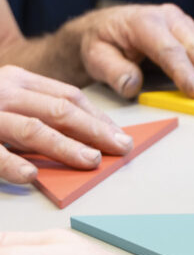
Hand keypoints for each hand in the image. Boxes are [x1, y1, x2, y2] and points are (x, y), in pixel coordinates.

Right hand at [0, 66, 132, 183]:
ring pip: (33, 130)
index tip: (119, 134)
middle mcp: (5, 92)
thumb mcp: (7, 99)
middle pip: (59, 110)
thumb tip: (85, 137)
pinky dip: (13, 164)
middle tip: (120, 147)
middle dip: (94, 131)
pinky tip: (32, 174)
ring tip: (92, 160)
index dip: (98, 116)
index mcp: (19, 80)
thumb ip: (38, 111)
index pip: (69, 96)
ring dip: (66, 147)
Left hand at [74, 4, 193, 99]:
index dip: (186, 72)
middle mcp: (169, 18)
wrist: (105, 26)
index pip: (170, 50)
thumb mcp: (96, 56)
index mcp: (144, 23)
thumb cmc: (101, 43)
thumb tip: (132, 85)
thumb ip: (113, 71)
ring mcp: (183, 22)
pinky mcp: (192, 30)